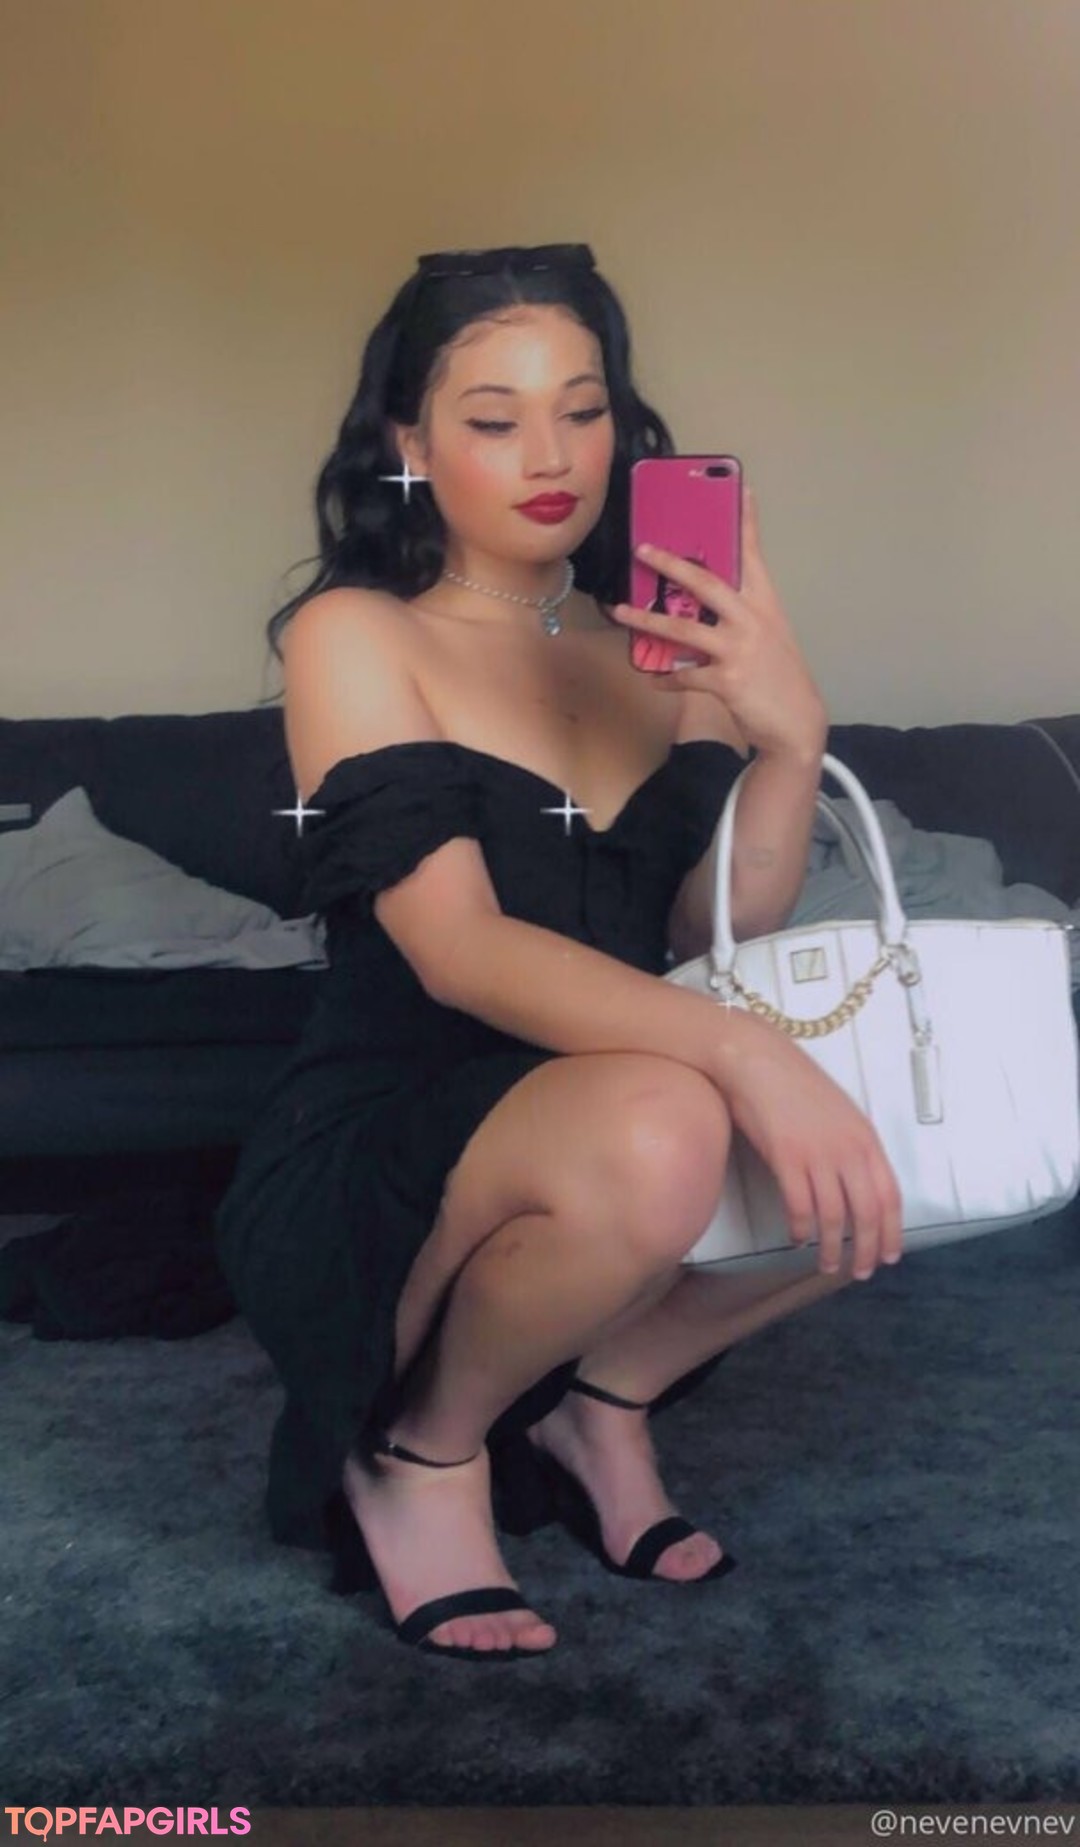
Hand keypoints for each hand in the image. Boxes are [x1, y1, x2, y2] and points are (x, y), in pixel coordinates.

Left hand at [610, 488, 827, 760]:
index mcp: (765, 605)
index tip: (741, 489)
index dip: (747, 522)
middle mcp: (752, 621)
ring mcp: (740, 650)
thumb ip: (741, 616)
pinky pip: (685, 675)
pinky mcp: (727, 681)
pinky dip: (665, 677)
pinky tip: (652, 677)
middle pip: (707, 583)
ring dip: (647, 620)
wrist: (797, 724)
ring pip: (684, 628)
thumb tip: (702, 603)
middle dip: (672, 565)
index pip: (754, 556)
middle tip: (643, 550)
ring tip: (621, 612)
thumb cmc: (778, 678)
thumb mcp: (768, 637)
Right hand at [712, 1010, 903, 1278]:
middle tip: (861, 1272)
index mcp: (866, 1138)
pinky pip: (799, 1206)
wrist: (758, 1060)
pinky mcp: (786, 1156)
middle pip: (867, 1212)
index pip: (891, 1195)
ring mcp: (818, 1153)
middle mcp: (848, 1149)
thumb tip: (858, 1187)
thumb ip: (853, 1148)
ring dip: (832, 1248)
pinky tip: (797, 1238)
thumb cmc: (795, 1086)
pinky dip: (800, 1228)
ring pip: (834, 1216)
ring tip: (828, 1265)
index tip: (890, 1255)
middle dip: (868, 1248)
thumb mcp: (839, 1114)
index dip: (893, 1231)